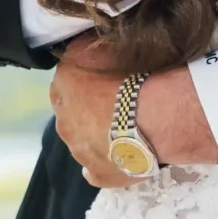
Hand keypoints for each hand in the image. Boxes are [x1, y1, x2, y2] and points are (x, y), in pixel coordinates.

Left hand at [50, 43, 217, 183]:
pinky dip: (105, 164)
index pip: (65, 83)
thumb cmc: (133, 72)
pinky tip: (121, 158)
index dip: (84, 82)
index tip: (104, 81)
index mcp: (63, 86)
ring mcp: (79, 151)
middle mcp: (63, 120)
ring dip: (99, 135)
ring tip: (128, 129)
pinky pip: (95, 171)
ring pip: (83, 142)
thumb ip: (88, 49)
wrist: (154, 114)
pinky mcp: (98, 174)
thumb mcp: (105, 45)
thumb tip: (84, 49)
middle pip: (72, 114)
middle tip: (117, 105)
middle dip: (88, 110)